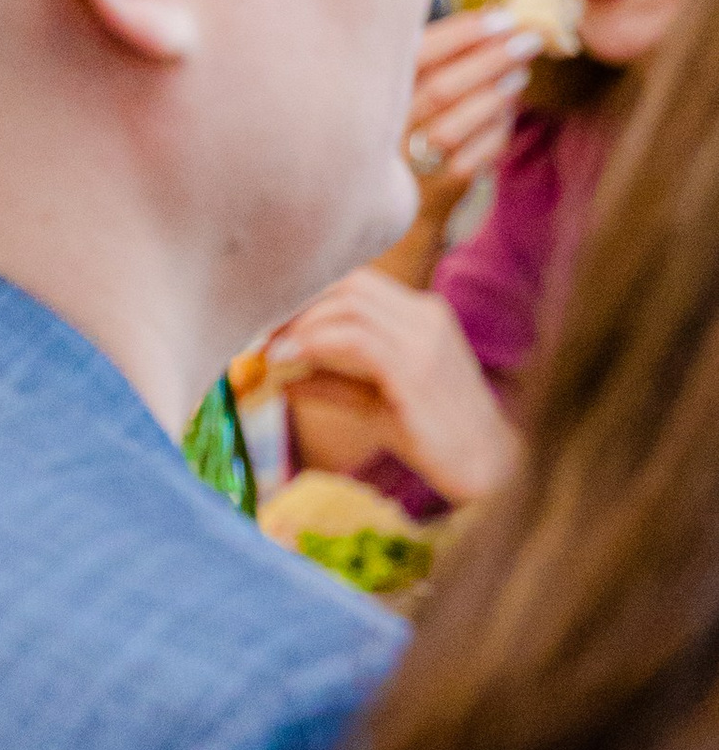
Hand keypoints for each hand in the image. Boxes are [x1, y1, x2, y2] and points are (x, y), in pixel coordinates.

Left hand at [269, 269, 521, 508]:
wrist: (485, 466)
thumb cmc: (433, 435)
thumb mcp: (374, 403)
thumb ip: (334, 383)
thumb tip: (283, 377)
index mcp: (421, 315)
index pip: (356, 283)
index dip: (309, 297)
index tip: (272, 322)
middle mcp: (425, 317)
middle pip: (350, 285)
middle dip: (300, 304)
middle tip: (264, 332)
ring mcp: (424, 340)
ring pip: (350, 305)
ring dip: (302, 324)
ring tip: (273, 350)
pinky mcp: (417, 369)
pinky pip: (357, 339)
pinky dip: (317, 343)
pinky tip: (291, 361)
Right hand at [402, 10, 534, 218]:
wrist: (394, 200)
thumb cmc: (407, 126)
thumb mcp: (407, 86)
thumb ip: (440, 54)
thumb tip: (492, 13)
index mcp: (374, 96)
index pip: (417, 56)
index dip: (461, 34)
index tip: (500, 17)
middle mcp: (386, 130)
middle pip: (441, 90)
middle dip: (490, 59)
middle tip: (526, 39)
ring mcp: (410, 164)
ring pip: (456, 125)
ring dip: (495, 94)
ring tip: (520, 72)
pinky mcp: (439, 189)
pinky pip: (475, 156)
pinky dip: (497, 128)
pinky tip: (508, 109)